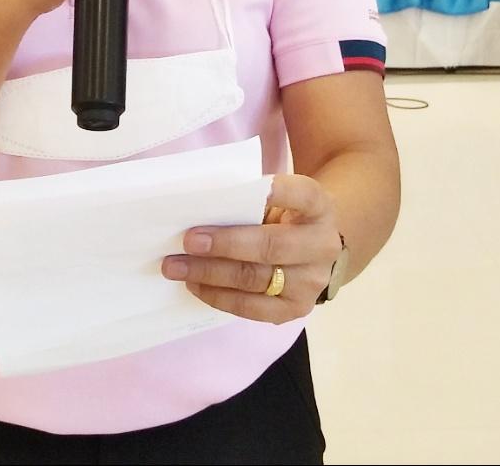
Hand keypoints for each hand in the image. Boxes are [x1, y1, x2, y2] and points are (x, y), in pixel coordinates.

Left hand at [162, 174, 344, 323]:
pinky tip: (195, 285)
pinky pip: (252, 308)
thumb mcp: (281, 201)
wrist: (315, 251)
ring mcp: (312, 282)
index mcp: (319, 207)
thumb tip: (200, 212)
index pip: (301, 195)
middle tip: (188, 241)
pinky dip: (219, 297)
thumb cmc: (286, 217)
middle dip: (225, 244)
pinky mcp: (296, 309)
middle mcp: (322, 245)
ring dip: (211, 273)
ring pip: (256, 280)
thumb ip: (253, 200)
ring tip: (177, 267)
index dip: (275, 192)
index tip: (237, 190)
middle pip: (271, 247)